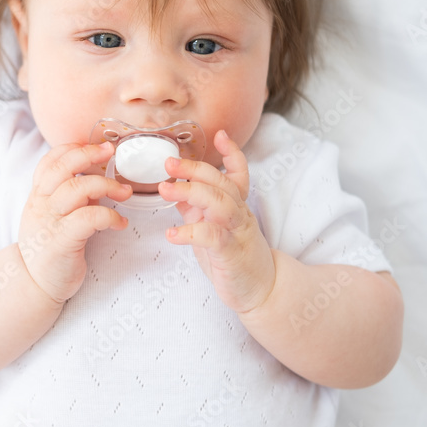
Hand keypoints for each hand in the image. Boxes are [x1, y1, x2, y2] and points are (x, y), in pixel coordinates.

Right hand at [17, 142, 133, 304]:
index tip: (96, 147)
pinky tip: (120, 224)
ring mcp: (49, 222)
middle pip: (63, 168)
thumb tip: (95, 180)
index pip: (50, 161)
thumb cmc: (48, 250)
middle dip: (89, 155)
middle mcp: (40, 205)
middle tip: (112, 153)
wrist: (33, 285)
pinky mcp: (62, 242)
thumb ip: (67, 198)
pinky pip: (89, 218)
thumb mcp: (50, 217)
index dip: (73, 149)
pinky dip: (110, 217)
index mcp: (37, 196)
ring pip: (77, 188)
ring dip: (106, 185)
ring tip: (124, 193)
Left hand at [157, 130, 275, 313]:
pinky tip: (171, 234)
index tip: (220, 135)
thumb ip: (196, 208)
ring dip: (190, 192)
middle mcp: (239, 214)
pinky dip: (190, 232)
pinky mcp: (231, 253)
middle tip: (168, 163)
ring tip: (164, 190)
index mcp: (236, 205)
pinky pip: (212, 237)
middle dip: (195, 169)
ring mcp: (237, 232)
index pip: (237, 173)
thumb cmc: (233, 257)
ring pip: (219, 202)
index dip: (232, 153)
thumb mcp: (212, 227)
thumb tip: (174, 188)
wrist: (262, 291)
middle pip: (221, 182)